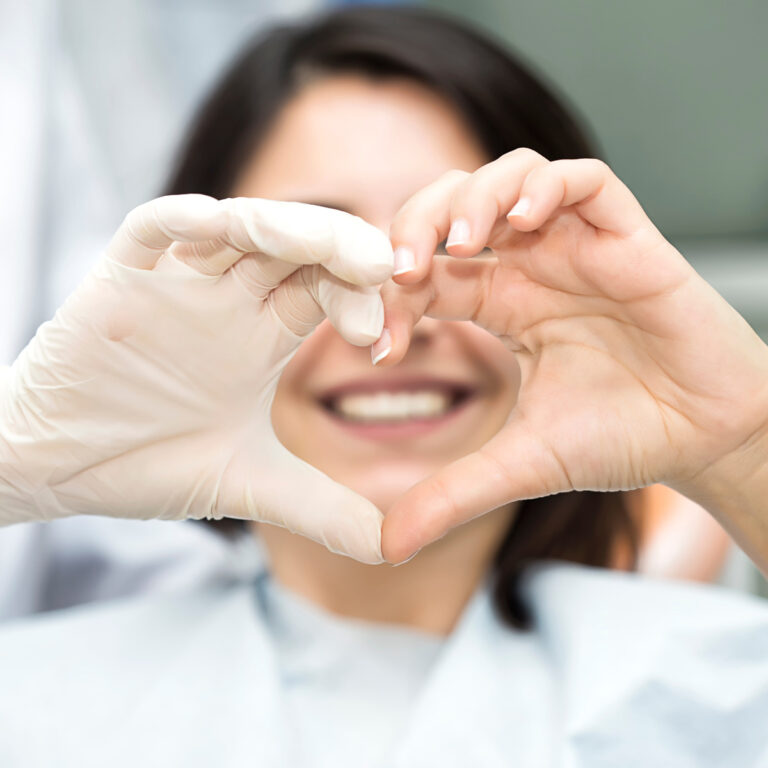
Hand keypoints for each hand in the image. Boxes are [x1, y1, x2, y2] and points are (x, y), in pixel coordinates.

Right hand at [0, 195, 392, 562]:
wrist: (59, 468)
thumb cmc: (148, 464)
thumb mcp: (250, 485)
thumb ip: (324, 510)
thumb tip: (396, 550)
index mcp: (263, 335)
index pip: (326, 290)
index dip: (361, 302)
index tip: (380, 342)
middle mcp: (228, 299)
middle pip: (296, 247)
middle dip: (340, 250)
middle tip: (381, 271)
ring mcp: (177, 283)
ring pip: (238, 226)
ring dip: (285, 226)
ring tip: (327, 246)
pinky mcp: (120, 279)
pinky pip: (152, 230)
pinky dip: (184, 221)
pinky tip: (219, 224)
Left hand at [378, 149, 767, 562]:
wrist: (704, 437)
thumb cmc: (621, 437)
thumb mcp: (520, 464)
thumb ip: (452, 495)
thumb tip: (387, 547)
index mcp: (501, 305)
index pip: (427, 274)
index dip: (392, 296)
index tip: (381, 345)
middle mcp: (532, 267)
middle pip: (454, 207)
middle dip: (415, 225)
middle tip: (402, 269)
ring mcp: (577, 246)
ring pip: (510, 177)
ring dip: (473, 198)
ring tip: (459, 242)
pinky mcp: (627, 237)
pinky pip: (582, 180)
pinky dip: (544, 187)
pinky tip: (522, 223)